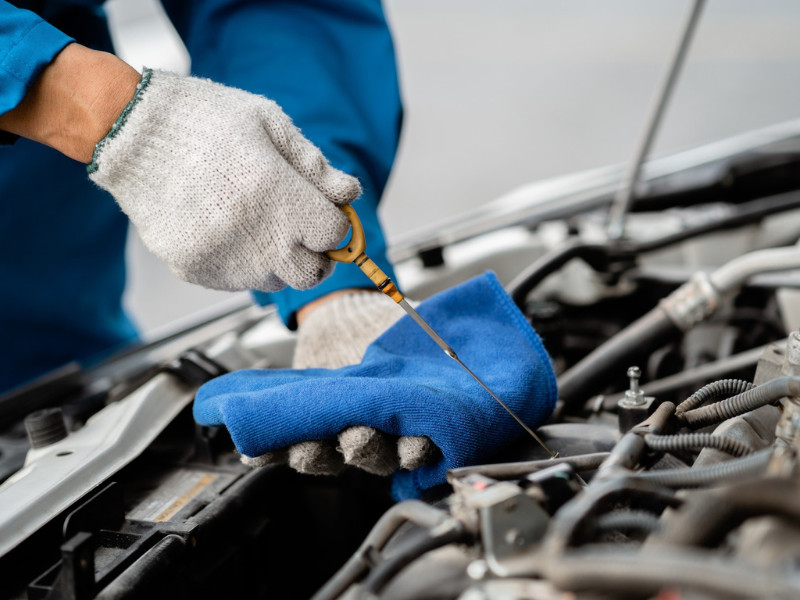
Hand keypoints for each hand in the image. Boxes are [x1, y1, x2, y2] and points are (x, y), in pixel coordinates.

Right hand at [88, 69, 358, 291]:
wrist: (130, 131)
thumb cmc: (203, 120)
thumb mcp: (270, 124)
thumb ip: (315, 166)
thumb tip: (348, 194)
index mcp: (279, 197)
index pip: (334, 235)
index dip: (335, 223)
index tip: (325, 212)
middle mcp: (256, 237)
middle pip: (311, 274)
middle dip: (316, 254)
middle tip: (303, 231)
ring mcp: (223, 259)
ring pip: (275, 281)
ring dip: (280, 260)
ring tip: (259, 224)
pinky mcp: (195, 270)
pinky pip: (237, 281)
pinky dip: (244, 263)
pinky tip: (229, 229)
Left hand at [194, 273, 557, 498]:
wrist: (348, 311)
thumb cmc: (391, 325)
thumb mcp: (419, 335)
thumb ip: (441, 348)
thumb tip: (480, 353)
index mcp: (412, 420)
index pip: (422, 450)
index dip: (420, 453)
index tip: (418, 447)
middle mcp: (377, 434)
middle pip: (375, 458)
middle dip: (367, 451)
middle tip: (358, 439)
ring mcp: (338, 431)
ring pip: (331, 456)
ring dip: (317, 455)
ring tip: (304, 447)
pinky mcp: (304, 423)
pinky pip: (286, 443)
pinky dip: (270, 448)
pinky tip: (257, 447)